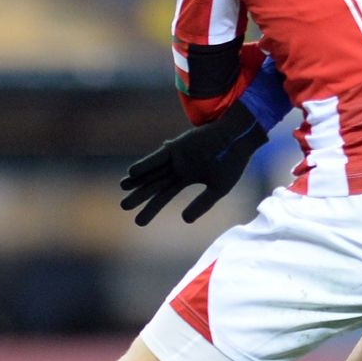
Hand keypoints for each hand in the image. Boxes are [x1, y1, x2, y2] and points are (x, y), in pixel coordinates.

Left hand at [119, 103, 266, 225]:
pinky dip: (146, 165)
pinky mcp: (177, 147)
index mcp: (187, 177)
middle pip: (154, 184)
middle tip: (123, 207)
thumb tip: (184, 220)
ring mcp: (176, 156)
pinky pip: (158, 158)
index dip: (151, 208)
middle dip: (139, 196)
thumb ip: (202, 204)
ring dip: (138, 179)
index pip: (164, 195)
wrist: (239, 139)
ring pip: (153, 171)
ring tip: (122, 188)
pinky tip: (132, 173)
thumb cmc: (232, 162)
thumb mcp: (218, 188)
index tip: (138, 221)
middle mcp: (178, 167)